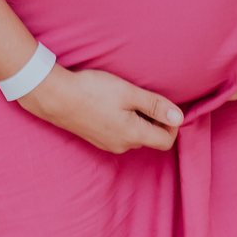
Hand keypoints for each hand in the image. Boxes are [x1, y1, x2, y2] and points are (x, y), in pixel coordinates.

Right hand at [19, 63, 183, 152]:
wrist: (55, 97)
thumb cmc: (92, 91)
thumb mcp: (127, 92)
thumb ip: (155, 105)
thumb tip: (180, 118)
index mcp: (133, 136)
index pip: (166, 141)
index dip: (172, 124)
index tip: (165, 104)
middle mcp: (122, 146)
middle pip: (150, 138)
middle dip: (154, 120)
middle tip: (145, 96)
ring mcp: (107, 144)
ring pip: (134, 136)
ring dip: (138, 120)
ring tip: (127, 97)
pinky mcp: (96, 138)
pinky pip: (119, 134)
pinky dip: (123, 121)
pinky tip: (112, 104)